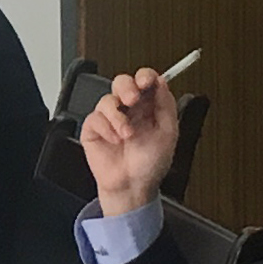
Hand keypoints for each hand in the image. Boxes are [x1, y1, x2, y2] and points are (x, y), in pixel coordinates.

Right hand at [80, 68, 184, 216]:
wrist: (132, 186)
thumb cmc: (150, 164)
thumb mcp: (168, 134)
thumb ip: (166, 105)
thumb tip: (162, 82)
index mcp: (148, 107)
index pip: (145, 81)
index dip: (144, 76)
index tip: (147, 81)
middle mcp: (129, 110)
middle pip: (122, 82)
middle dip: (126, 87)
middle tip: (132, 99)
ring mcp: (110, 118)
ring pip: (107, 99)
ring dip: (117, 116)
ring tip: (126, 134)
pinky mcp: (94, 129)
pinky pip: (95, 117)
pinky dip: (106, 128)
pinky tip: (114, 140)